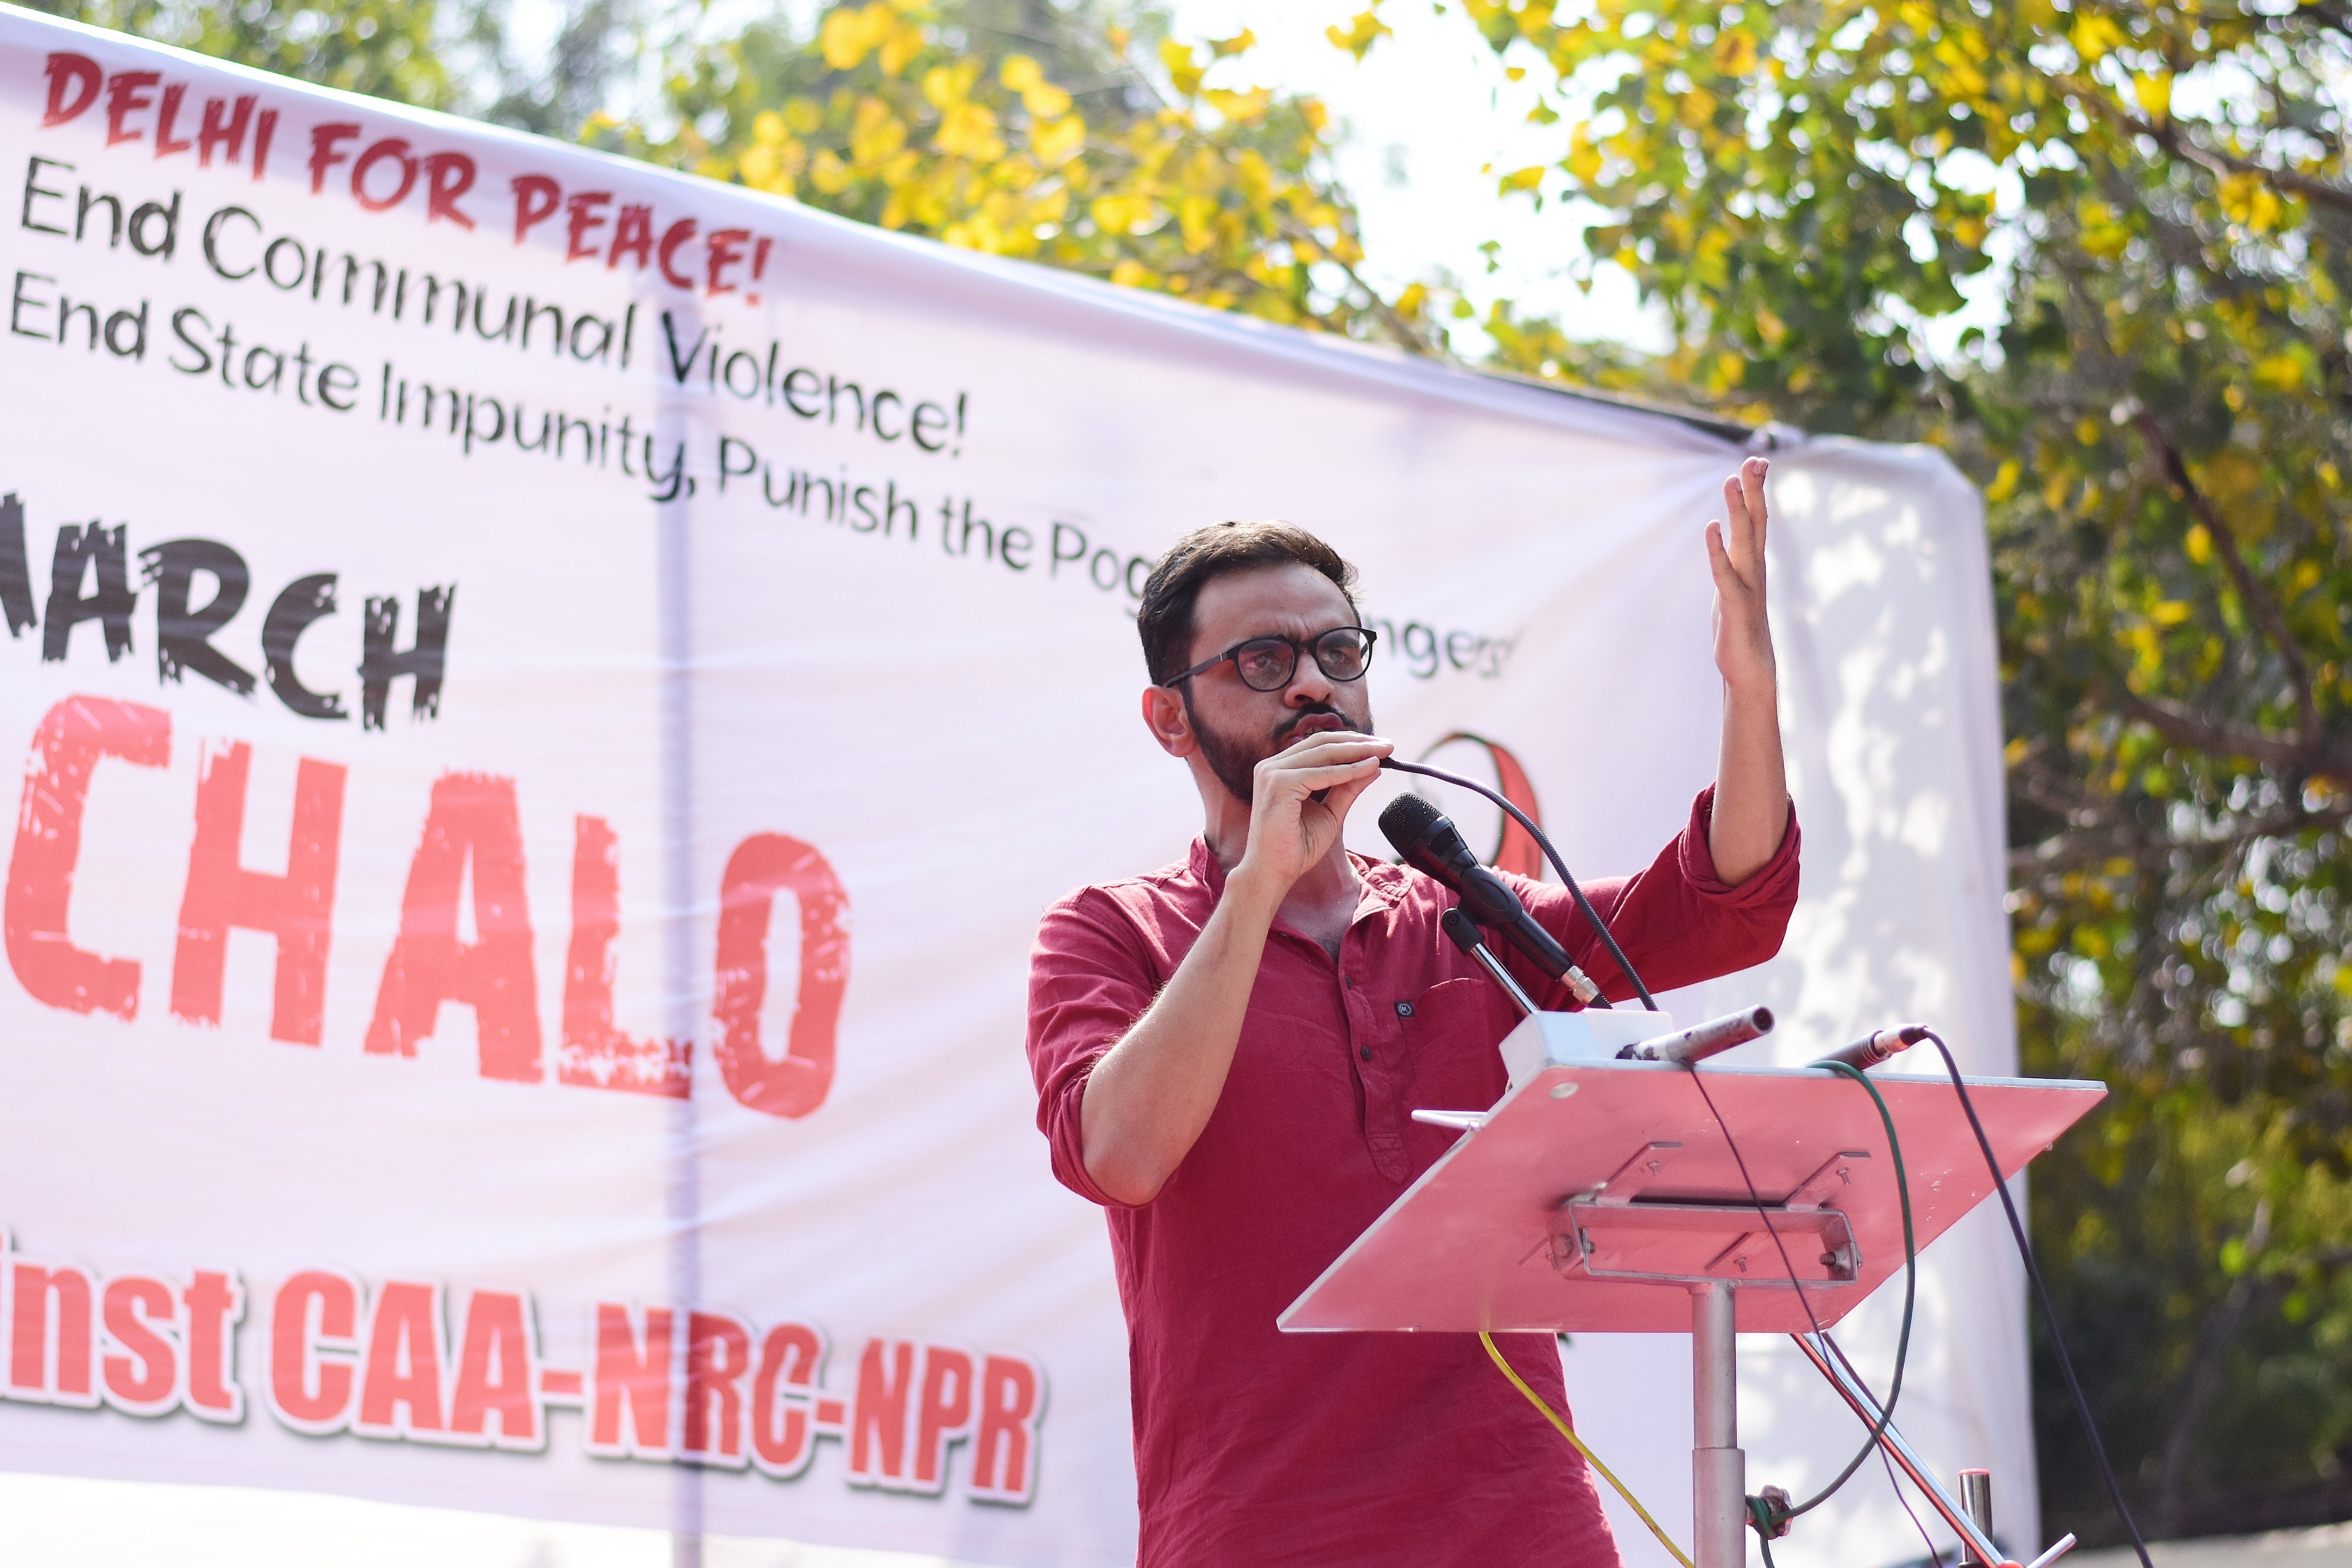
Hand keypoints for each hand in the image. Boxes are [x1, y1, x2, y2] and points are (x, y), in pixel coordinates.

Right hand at [1233, 730, 1391, 897]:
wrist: (1273, 873)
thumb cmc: (1297, 847)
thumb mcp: (1331, 812)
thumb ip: (1348, 788)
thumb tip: (1374, 766)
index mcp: (1280, 769)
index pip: (1320, 745)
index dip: (1352, 742)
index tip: (1381, 747)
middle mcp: (1272, 766)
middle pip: (1323, 742)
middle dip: (1359, 742)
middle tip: (1389, 746)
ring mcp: (1272, 773)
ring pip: (1324, 752)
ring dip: (1358, 751)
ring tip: (1385, 753)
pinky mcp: (1279, 784)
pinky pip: (1322, 773)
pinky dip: (1349, 770)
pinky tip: (1371, 767)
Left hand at [1707, 455, 1774, 689]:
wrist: (1750, 669)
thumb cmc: (1739, 629)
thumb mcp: (1734, 588)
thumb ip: (1733, 565)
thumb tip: (1730, 546)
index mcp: (1752, 564)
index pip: (1758, 520)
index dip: (1757, 491)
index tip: (1757, 462)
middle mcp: (1753, 569)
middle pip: (1756, 522)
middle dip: (1754, 490)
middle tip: (1755, 459)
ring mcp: (1746, 585)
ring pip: (1743, 541)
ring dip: (1737, 510)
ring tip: (1731, 481)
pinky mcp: (1733, 603)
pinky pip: (1723, 572)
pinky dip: (1717, 549)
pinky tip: (1711, 528)